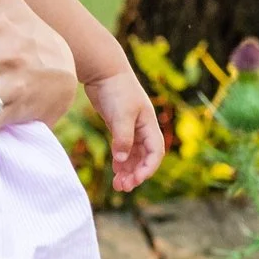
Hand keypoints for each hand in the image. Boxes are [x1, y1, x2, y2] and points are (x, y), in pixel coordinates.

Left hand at [89, 69, 165, 191]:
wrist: (103, 71)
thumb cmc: (116, 89)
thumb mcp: (121, 114)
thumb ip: (122, 137)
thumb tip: (121, 159)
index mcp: (149, 125)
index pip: (155, 152)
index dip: (148, 168)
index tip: (136, 180)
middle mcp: (143, 128)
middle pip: (145, 157)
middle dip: (136, 174)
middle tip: (123, 187)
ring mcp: (131, 127)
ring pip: (134, 155)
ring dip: (128, 170)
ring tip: (118, 185)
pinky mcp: (118, 125)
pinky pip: (124, 148)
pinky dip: (121, 160)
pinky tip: (115, 170)